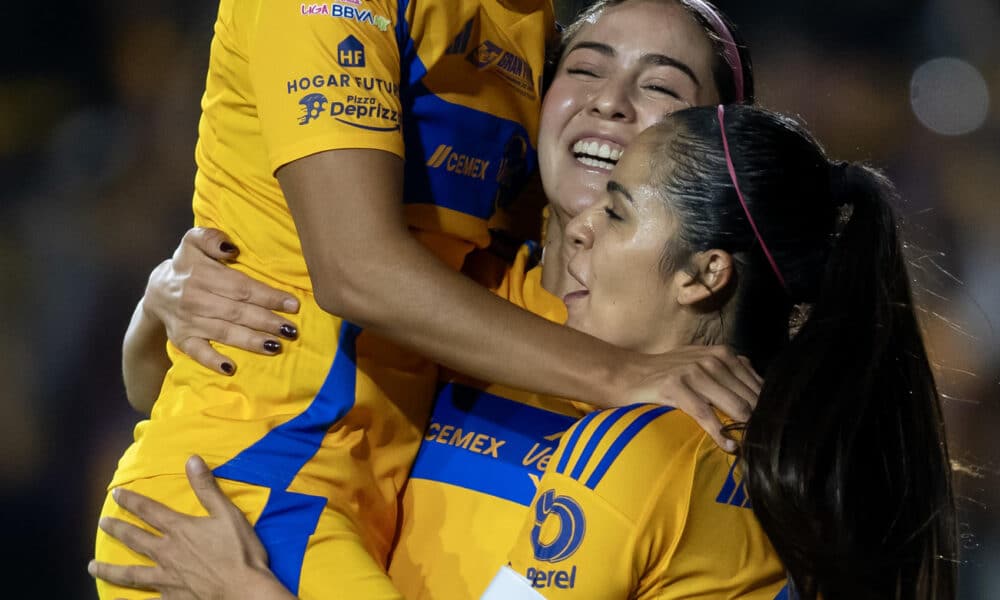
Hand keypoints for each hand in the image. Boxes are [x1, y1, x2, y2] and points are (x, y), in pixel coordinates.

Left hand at [88, 456, 288, 599]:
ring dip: (109, 569)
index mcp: (180, 530)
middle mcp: (167, 553)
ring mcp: (166, 578)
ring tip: (92, 566)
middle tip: (102, 523)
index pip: (149, 511)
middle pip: (135, 539)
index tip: (116, 494)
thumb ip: (207, 488)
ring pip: (130, 573)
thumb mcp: (227, 514)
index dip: (132, 501)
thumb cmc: (239, 552)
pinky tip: (115, 599)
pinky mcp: (171, 598)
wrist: (243, 592)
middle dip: (117, 529)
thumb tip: (191, 460)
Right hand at [145, 227, 300, 374]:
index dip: (268, 296)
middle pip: (237, 311)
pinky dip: (213, 361)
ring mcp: (187, 321)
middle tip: (292, 330)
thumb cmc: (187, 265)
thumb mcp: (193, 242)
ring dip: (251, 341)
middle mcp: (194, 298)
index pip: (241, 287)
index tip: (293, 304)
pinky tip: (230, 368)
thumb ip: (211, 238)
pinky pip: (197, 352)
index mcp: (201, 274)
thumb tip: (232, 249)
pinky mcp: (181, 339)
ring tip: (276, 346)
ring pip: (224, 332)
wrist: (157, 291)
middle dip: (267, 321)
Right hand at [626, 345, 762, 451]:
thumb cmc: (668, 372)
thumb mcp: (702, 361)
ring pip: (734, 407)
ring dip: (745, 430)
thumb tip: (762, 390)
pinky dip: (720, 434)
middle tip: (763, 443)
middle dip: (758, 421)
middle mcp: (712, 360)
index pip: (758, 385)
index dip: (767, 409)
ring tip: (751, 447)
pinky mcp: (676, 387)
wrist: (628, 373)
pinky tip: (729, 446)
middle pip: (750, 398)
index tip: (771, 428)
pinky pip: (706, 416)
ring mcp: (693, 373)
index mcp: (723, 354)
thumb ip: (730, 370)